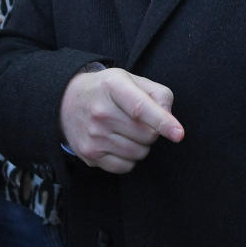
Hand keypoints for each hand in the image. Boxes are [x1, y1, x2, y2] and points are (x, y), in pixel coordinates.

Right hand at [59, 68, 183, 173]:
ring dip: (141, 145)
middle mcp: (100, 111)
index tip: (178, 134)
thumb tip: (170, 120)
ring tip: (126, 130)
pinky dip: (128, 158)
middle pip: (146, 135)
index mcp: (113, 86)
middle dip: (152, 131)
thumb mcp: (132, 80)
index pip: (141, 108)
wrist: (66, 101)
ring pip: (139, 153)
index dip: (162, 122)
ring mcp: (93, 135)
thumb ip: (158, 94)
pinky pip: (125, 166)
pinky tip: (117, 143)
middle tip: (138, 121)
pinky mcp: (89, 154)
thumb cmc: (108, 90)